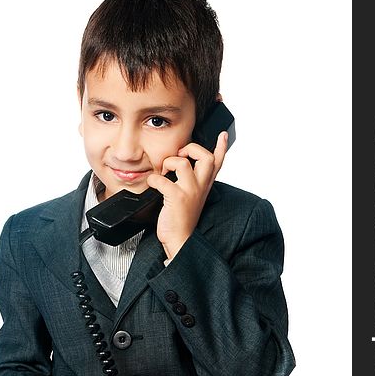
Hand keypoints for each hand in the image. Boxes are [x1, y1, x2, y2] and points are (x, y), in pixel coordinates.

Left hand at [146, 131, 227, 259]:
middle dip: (192, 149)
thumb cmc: (182, 220)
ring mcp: (189, 192)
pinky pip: (162, 179)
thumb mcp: (192, 198)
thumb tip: (182, 167)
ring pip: (183, 163)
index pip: (218, 163)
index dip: (221, 147)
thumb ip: (191, 183)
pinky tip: (152, 184)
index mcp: (204, 186)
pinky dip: (153, 179)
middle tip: (181, 155)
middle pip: (206, 157)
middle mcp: (200, 187)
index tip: (222, 135)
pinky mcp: (177, 198)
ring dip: (169, 162)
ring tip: (164, 172)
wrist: (180, 240)